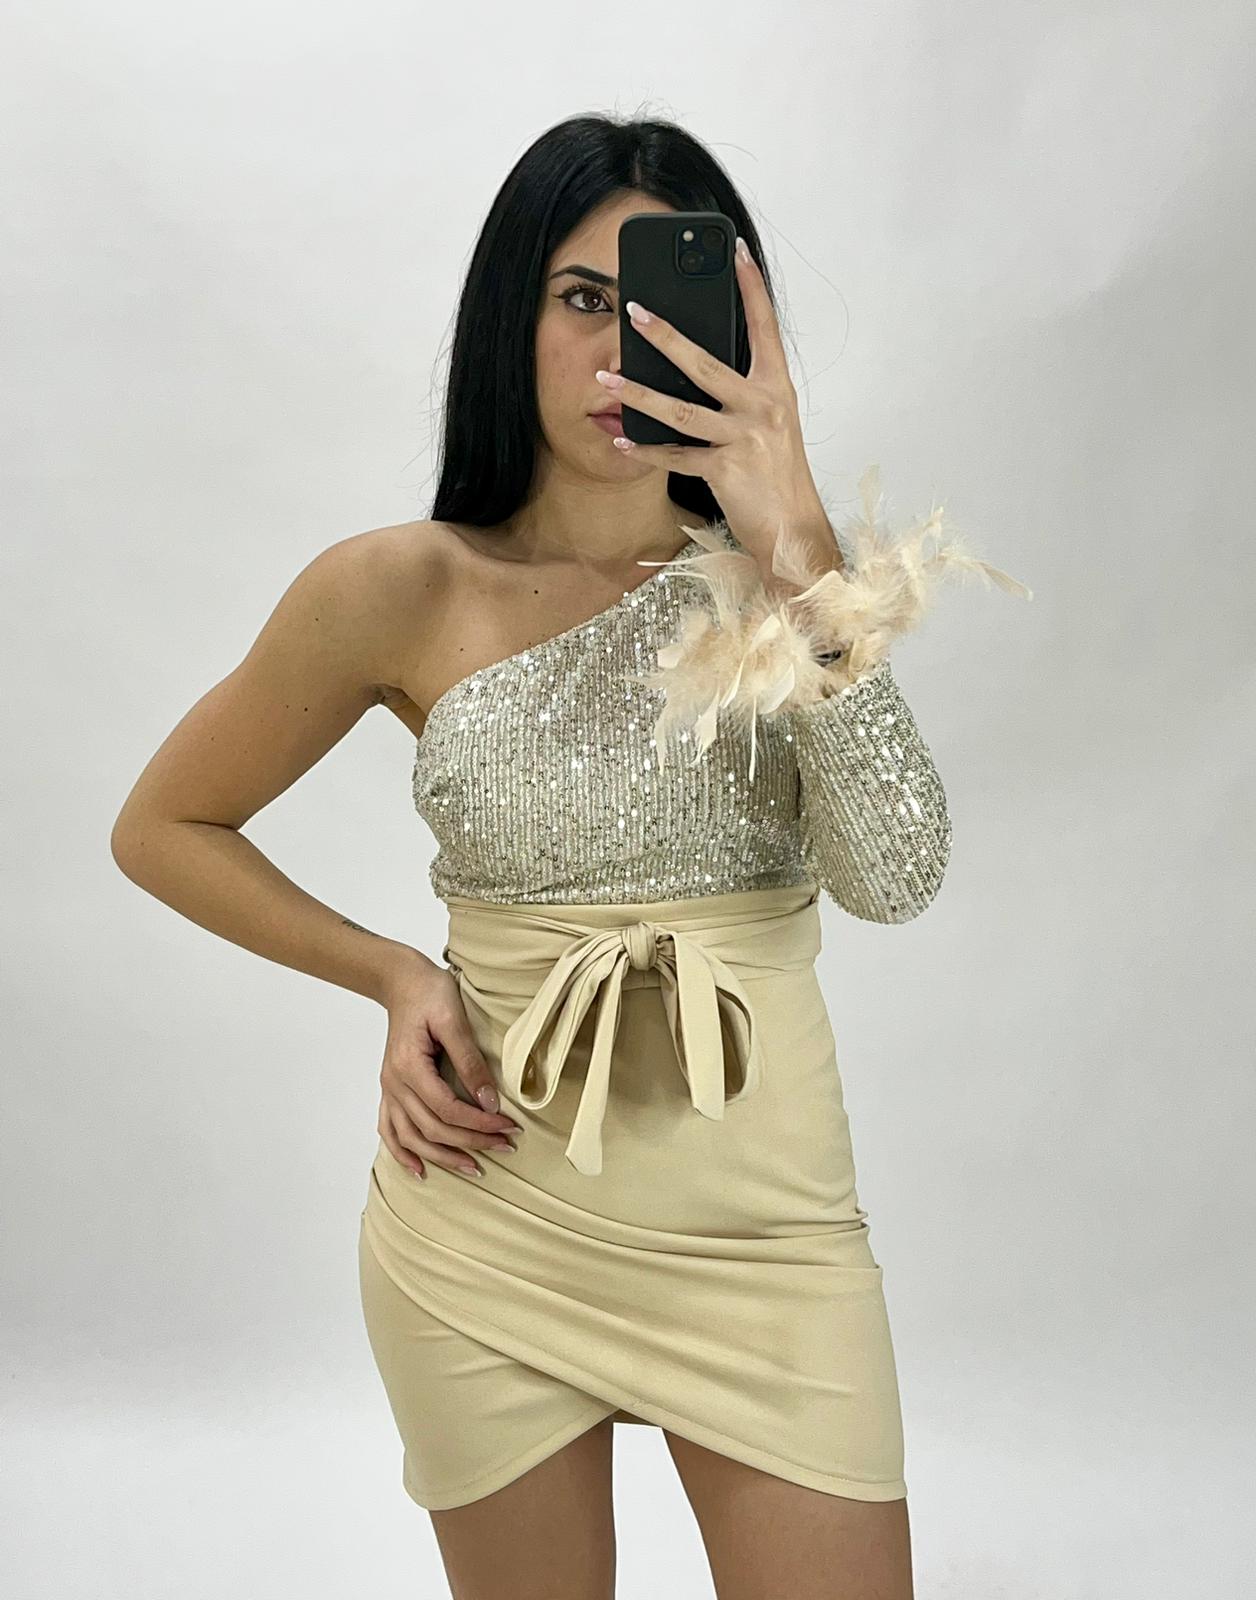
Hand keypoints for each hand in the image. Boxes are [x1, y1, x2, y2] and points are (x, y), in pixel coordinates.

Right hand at [377, 955, 522, 1179]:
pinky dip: (403, 1153)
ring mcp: (389, 1089)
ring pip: (412, 1137)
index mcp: (409, 1067)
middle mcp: (394, 1084)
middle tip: (505, 1146)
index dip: (479, 1124)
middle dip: (471, 1142)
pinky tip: (420, 1169)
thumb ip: (470, 1062)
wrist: (402, 982)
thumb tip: (489, 1101)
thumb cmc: (430, 994)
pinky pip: (390, 1129)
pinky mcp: (390, 1089)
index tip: (509, 1127)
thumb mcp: (454, 1020)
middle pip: (433, 1128)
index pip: (447, 1109)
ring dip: (443, 1157)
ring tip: (474, 1168)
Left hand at [597, 235, 835, 572]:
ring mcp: (745, 436)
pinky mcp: (726, 468)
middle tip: (634, 311)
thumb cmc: (779, 477)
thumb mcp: (772, 425)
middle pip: (705, 362)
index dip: (751, 287)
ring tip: (606, 379)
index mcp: (777, 388)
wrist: (794, 530)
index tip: (734, 251)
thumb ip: (745, 394)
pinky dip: (645, 449)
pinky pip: (675, 454)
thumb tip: (699, 368)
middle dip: (665, 334)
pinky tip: (620, 439)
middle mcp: (764, 405)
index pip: (765, 327)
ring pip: (680, 409)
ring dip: (638, 393)